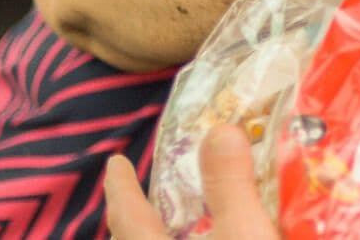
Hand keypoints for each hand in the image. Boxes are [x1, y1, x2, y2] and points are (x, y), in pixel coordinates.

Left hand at [104, 125, 276, 238]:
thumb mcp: (244, 235)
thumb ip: (230, 185)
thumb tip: (220, 130)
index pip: (127, 214)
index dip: (121, 185)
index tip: (116, 161)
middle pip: (133, 238)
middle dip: (135, 214)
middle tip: (140, 190)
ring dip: (161, 234)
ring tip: (177, 219)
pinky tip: (209, 238)